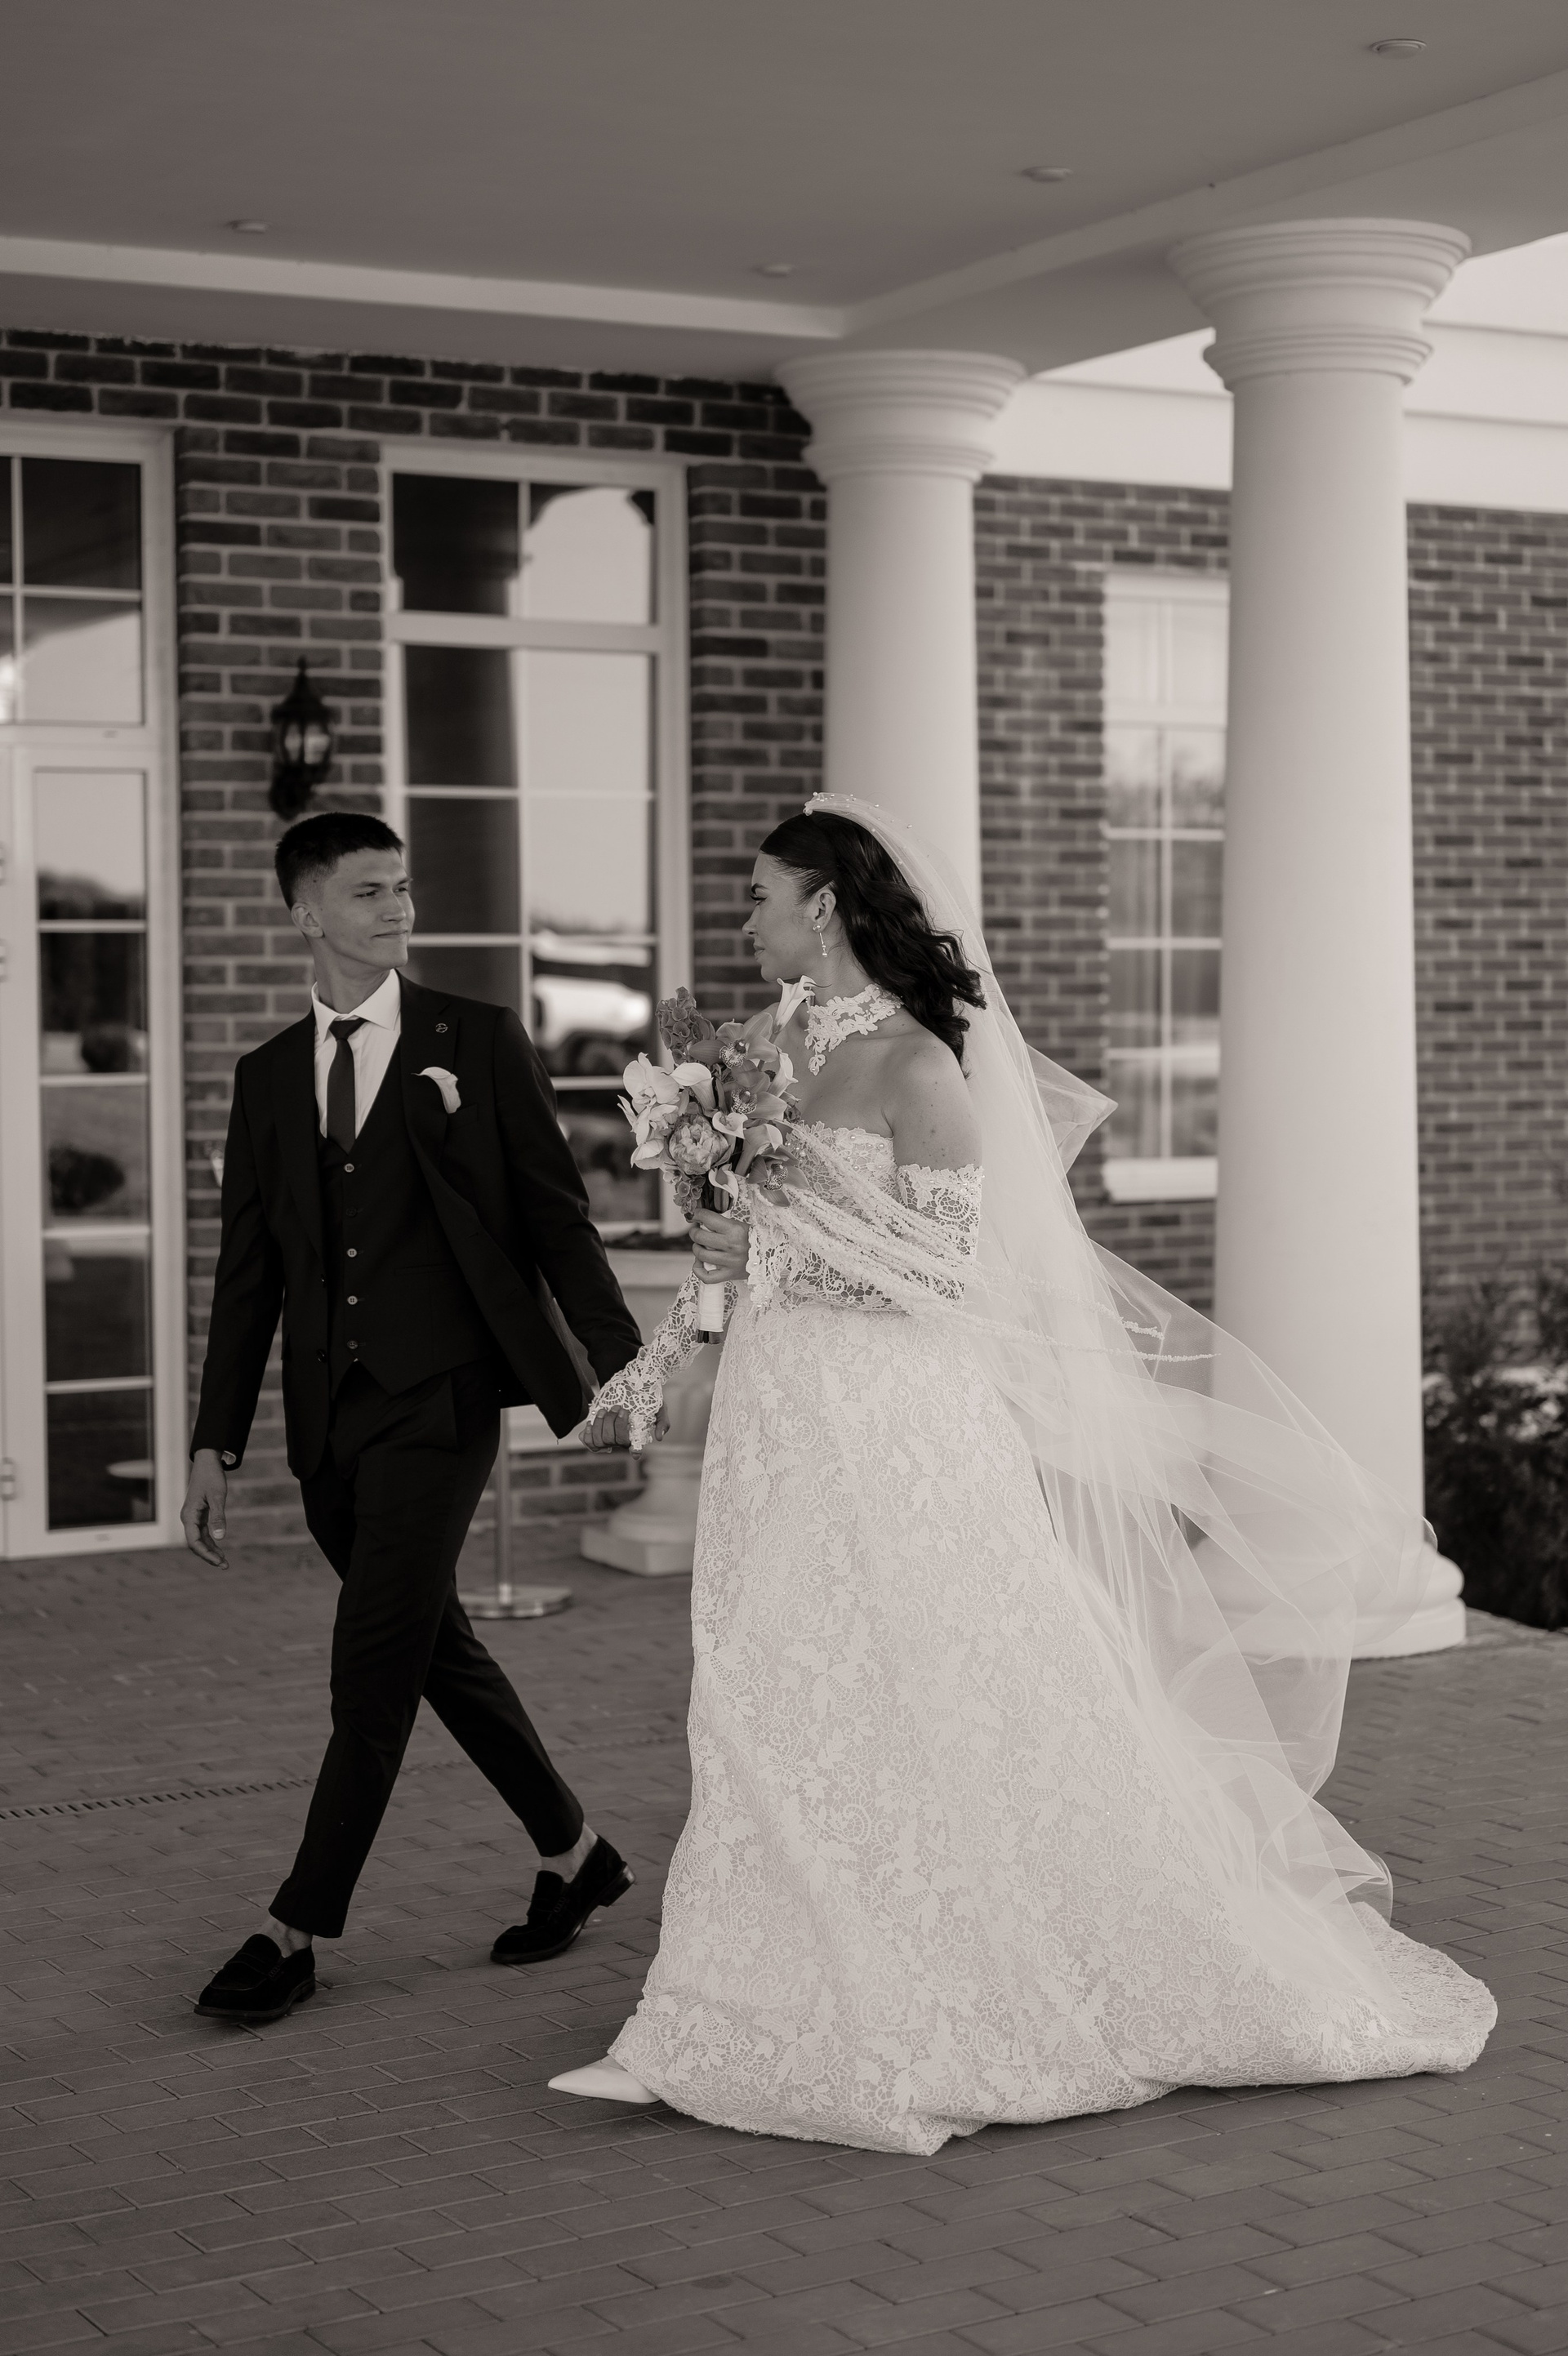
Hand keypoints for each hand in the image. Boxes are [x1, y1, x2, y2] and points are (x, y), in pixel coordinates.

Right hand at [182, 1449, 229, 1566]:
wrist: (207, 1462)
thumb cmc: (212, 1477)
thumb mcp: (217, 1497)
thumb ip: (218, 1517)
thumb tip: (220, 1537)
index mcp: (189, 1515)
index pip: (194, 1542)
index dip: (206, 1554)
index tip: (220, 1561)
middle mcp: (188, 1518)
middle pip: (196, 1543)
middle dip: (209, 1556)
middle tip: (225, 1566)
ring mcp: (192, 1517)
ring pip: (199, 1539)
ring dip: (210, 1551)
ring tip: (224, 1562)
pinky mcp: (198, 1514)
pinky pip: (202, 1533)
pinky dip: (211, 1541)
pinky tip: (220, 1549)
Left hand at [581, 1404, 669, 1449]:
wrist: (630, 1381)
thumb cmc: (647, 1396)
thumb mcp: (660, 1407)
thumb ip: (662, 1422)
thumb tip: (659, 1438)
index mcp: (636, 1435)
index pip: (635, 1449)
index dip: (634, 1452)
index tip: (634, 1452)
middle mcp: (622, 1438)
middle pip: (616, 1441)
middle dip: (616, 1424)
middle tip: (620, 1408)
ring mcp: (608, 1434)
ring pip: (601, 1441)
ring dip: (602, 1424)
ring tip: (606, 1410)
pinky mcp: (595, 1429)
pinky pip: (588, 1440)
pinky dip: (588, 1432)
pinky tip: (592, 1422)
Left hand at [688, 1205, 748, 1281]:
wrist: (770, 1256)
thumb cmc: (753, 1240)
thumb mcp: (741, 1226)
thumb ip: (722, 1223)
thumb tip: (701, 1220)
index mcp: (735, 1230)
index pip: (708, 1218)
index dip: (697, 1214)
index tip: (695, 1215)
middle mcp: (732, 1245)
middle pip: (700, 1237)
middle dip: (694, 1232)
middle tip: (696, 1231)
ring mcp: (730, 1262)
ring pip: (700, 1255)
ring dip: (696, 1248)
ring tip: (699, 1246)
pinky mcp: (729, 1274)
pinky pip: (707, 1277)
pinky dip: (699, 1270)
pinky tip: (700, 1263)